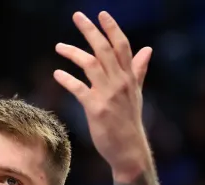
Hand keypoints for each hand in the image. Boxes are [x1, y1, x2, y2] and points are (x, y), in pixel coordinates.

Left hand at [53, 12, 152, 174]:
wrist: (129, 150)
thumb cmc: (129, 122)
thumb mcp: (136, 93)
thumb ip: (139, 70)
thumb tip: (147, 50)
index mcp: (129, 77)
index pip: (122, 46)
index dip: (112, 28)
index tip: (102, 14)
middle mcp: (120, 83)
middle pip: (105, 49)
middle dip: (91, 31)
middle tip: (77, 16)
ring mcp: (109, 95)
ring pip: (91, 64)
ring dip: (73, 52)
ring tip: (58, 46)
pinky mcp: (96, 109)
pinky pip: (79, 89)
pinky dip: (67, 79)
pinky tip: (57, 74)